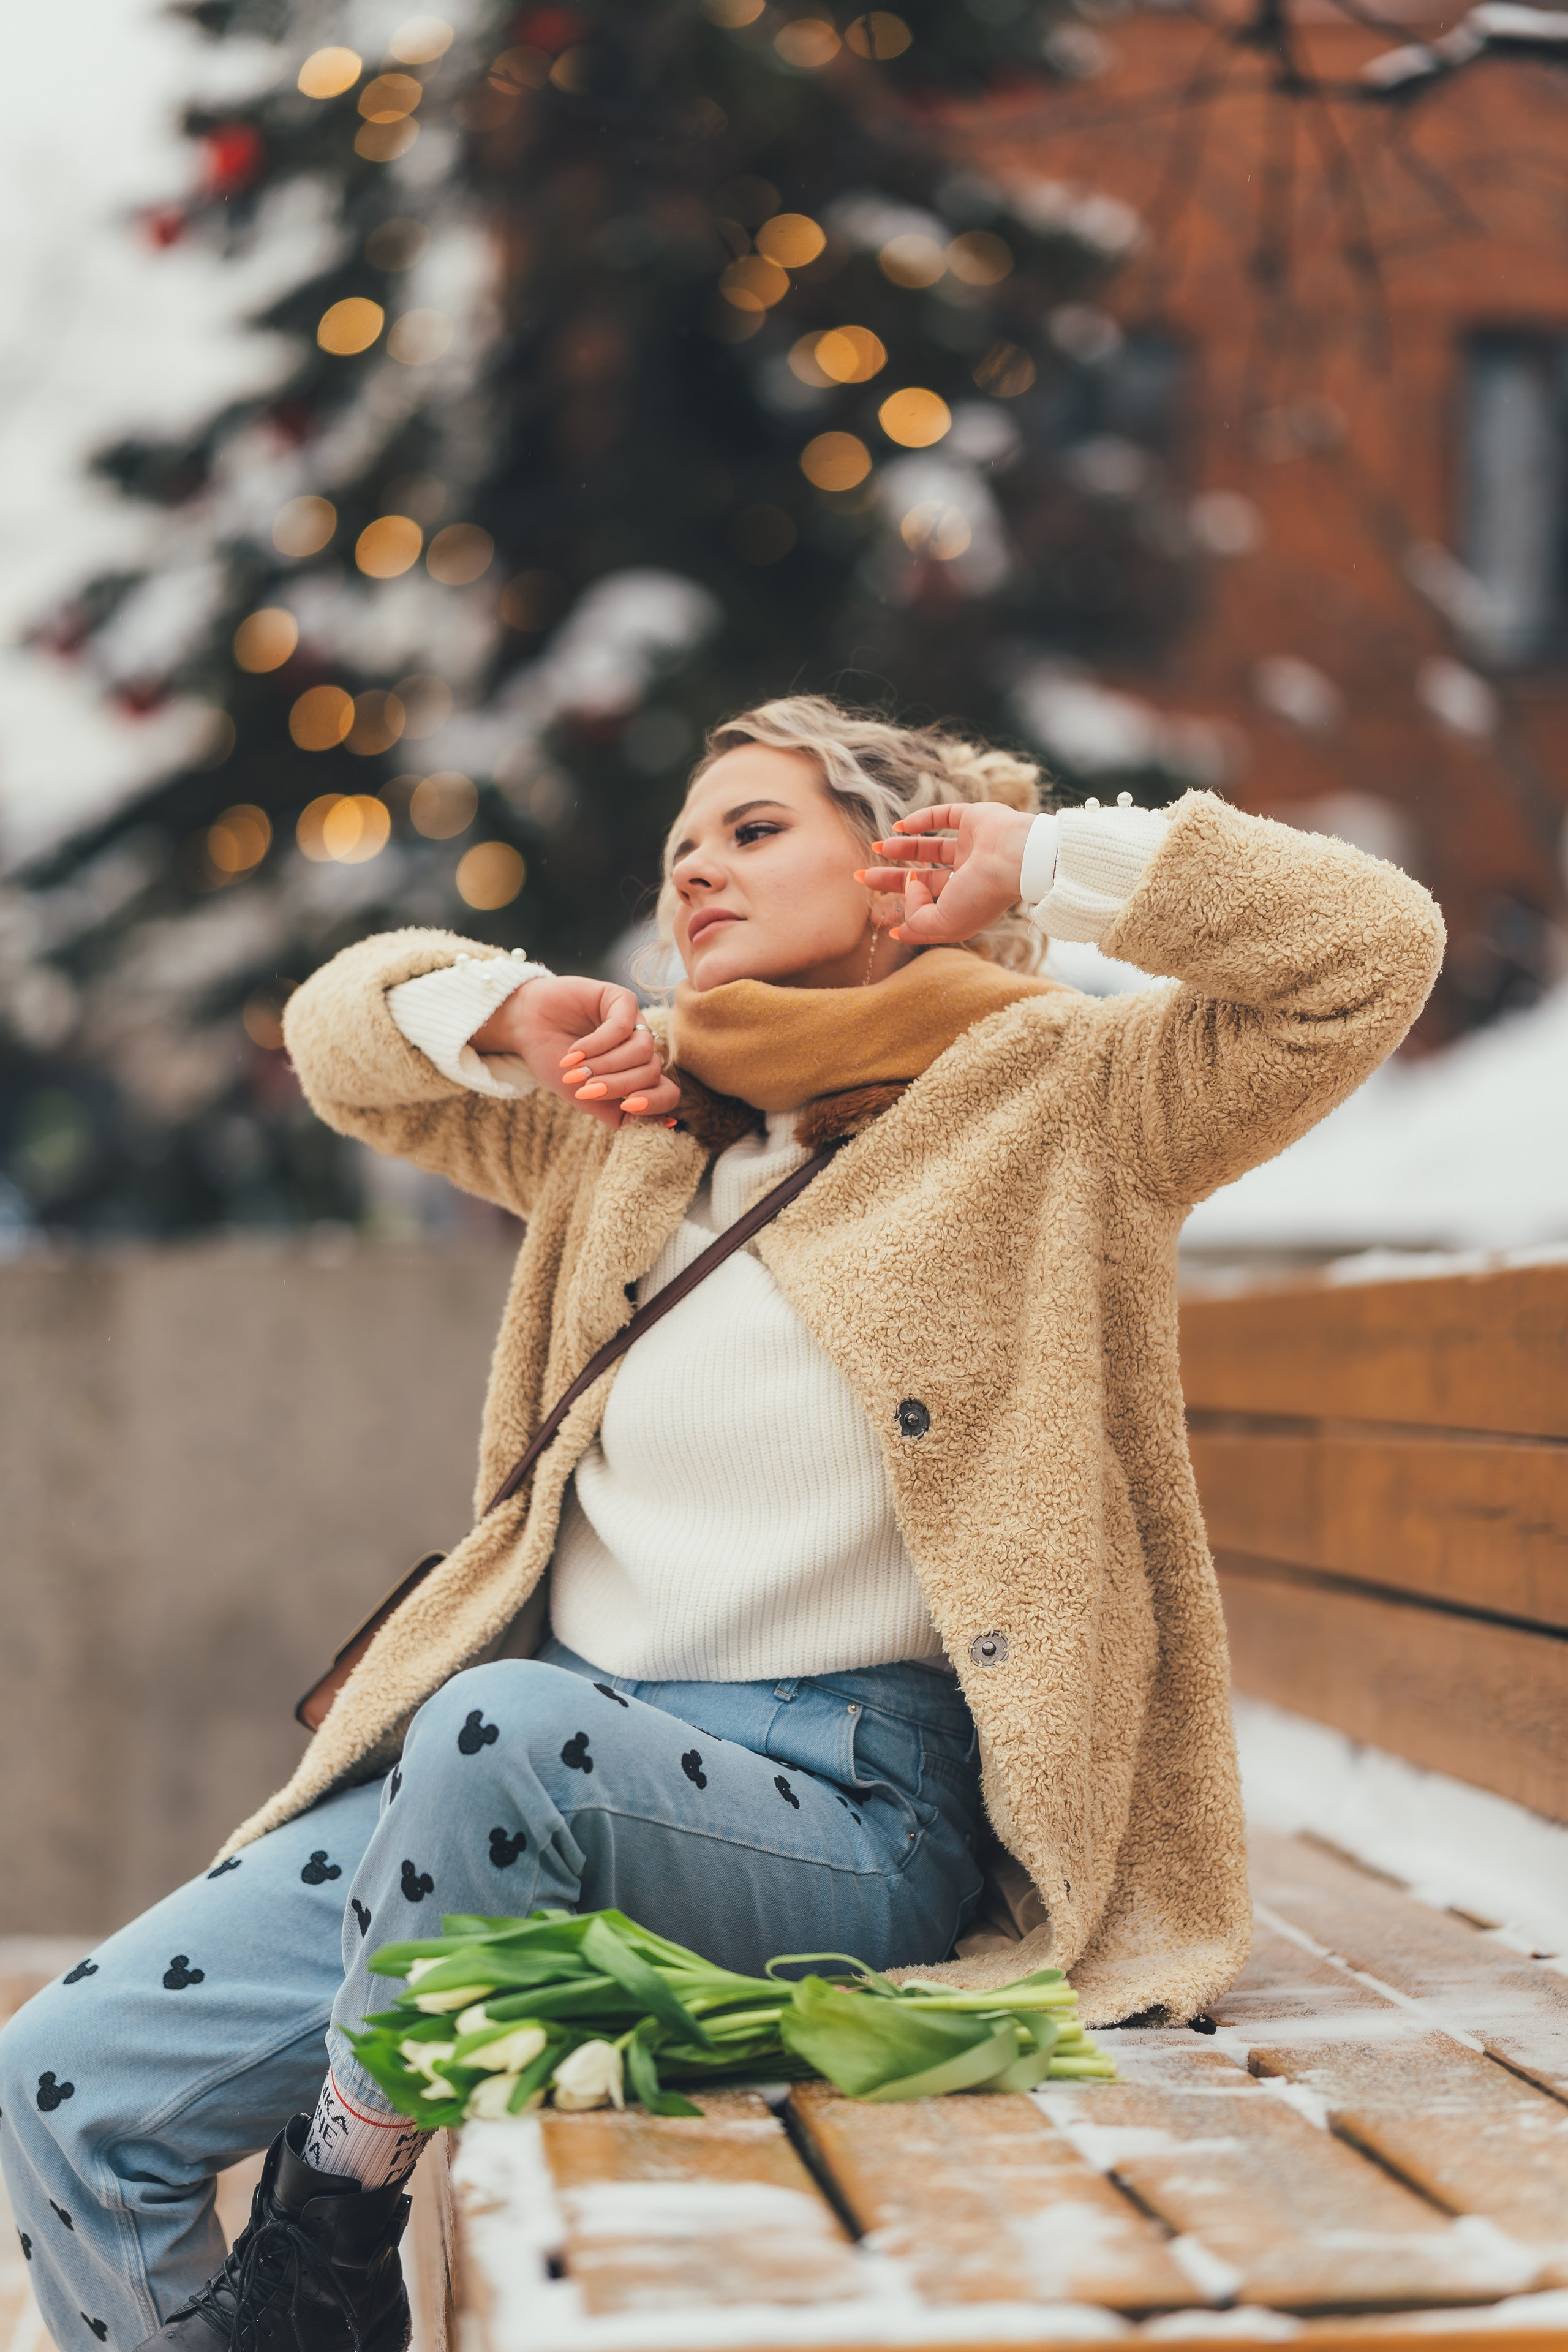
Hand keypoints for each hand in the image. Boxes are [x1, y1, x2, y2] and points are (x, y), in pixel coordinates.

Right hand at [473, 975, 680, 1128]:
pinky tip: (575, 1052)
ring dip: (606, 1065)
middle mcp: (641, 1048)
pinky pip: (623, 1026)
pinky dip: (598, 1044)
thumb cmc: (554, 1062)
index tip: (627, 1107)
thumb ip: (617, 1113)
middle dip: (618, 1085)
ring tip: (576, 1070)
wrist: (524, 1027)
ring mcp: (634, 1022)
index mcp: (637, 1073)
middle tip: (584, 1088)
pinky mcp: (621, 999)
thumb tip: (662, 1127)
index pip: (668, 1092)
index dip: (655, 1103)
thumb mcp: (584, 1097)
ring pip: (643, 1050)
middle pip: (652, 1071)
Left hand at [858, 802, 1034, 946]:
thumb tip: (906, 891)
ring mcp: (974, 848)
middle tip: (861, 876)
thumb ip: (917, 918)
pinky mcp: (975, 819)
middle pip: (924, 879)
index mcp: (966, 905)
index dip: (905, 914)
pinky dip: (922, 819)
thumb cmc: (982, 896)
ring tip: (877, 846)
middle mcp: (970, 878)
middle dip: (892, 879)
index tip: (880, 919)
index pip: (930, 910)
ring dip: (903, 847)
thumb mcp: (943, 924)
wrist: (1017, 859)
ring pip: (932, 847)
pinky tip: (900, 825)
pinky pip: (944, 816)